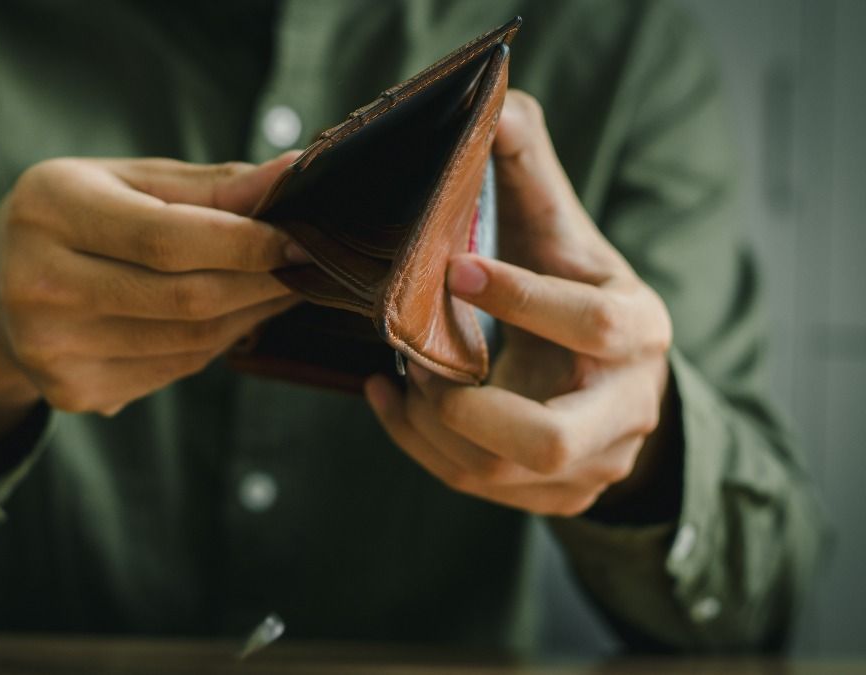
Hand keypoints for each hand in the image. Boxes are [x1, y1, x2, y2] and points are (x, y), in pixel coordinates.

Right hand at [0, 154, 303, 451]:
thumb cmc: (75, 218)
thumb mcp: (126, 181)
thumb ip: (209, 185)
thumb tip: (292, 174)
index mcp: (49, 209)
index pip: (166, 237)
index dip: (245, 243)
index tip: (300, 238)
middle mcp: (38, 283)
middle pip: (184, 297)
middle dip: (261, 283)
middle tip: (307, 266)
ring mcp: (51, 348)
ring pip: (188, 342)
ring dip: (249, 316)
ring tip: (279, 287)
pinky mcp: (71, 392)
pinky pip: (173, 371)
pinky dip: (217, 344)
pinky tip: (234, 318)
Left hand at [365, 92, 677, 517]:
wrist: (613, 380)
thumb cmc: (576, 291)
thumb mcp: (564, 235)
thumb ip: (533, 175)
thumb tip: (497, 107)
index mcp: (639, 330)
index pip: (592, 323)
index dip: (522, 298)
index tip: (454, 270)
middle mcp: (624, 408)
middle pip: (551, 441)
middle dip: (465, 406)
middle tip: (414, 360)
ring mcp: (591, 464)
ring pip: (498, 472)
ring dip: (429, 424)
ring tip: (395, 373)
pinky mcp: (552, 496)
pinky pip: (473, 484)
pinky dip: (417, 444)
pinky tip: (388, 398)